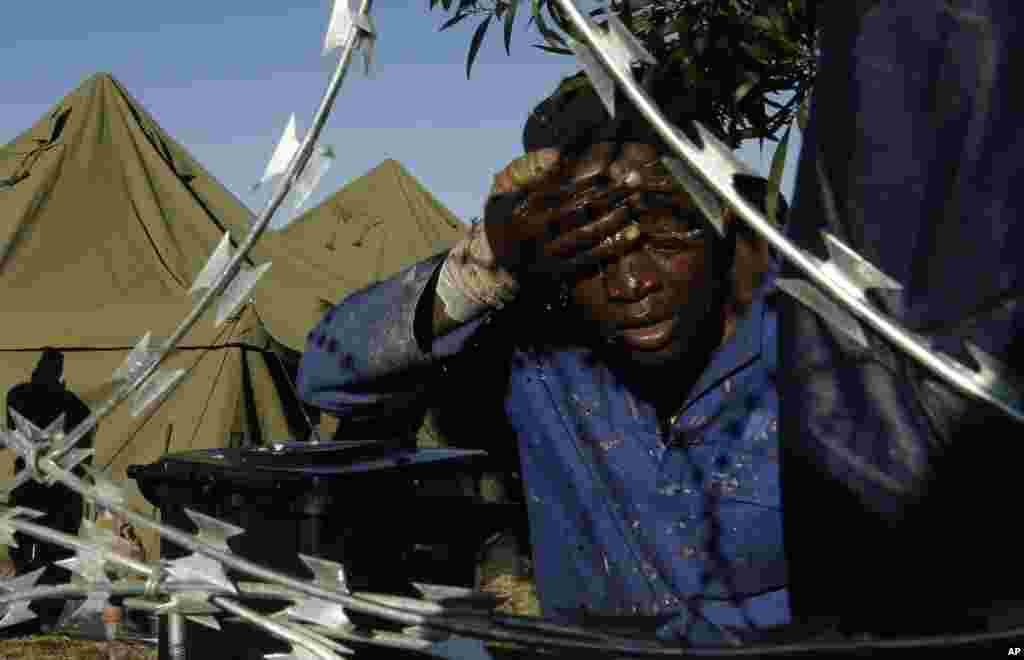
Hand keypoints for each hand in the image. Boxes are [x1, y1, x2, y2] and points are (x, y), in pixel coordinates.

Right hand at [483, 142, 687, 280]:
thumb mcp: (504, 190)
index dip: (592, 182)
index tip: (613, 173)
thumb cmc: (505, 220)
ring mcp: (548, 255)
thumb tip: (557, 155)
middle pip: (581, 210)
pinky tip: (633, 232)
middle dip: (611, 195)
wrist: (494, 265)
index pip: (565, 191)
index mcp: (523, 208)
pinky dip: (614, 245)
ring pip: (589, 235)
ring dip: (616, 218)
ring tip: (636, 203)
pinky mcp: (558, 273)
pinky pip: (592, 258)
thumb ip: (527, 170)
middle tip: (634, 183)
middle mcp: (535, 232)